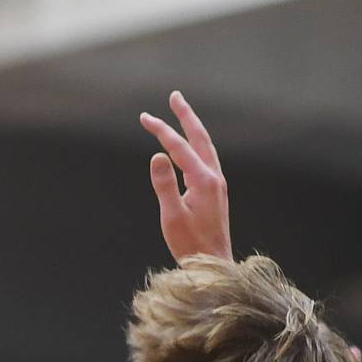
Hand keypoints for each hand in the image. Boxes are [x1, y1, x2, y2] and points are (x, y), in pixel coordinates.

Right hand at [140, 91, 232, 262]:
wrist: (213, 265)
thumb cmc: (190, 245)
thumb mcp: (172, 217)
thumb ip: (164, 185)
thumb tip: (156, 155)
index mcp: (203, 181)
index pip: (178, 147)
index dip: (161, 130)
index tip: (144, 118)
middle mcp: (214, 178)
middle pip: (200, 137)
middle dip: (185, 116)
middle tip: (174, 96)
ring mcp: (217, 184)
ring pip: (205, 147)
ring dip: (193, 128)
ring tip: (181, 113)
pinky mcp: (215, 192)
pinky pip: (205, 159)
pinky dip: (195, 146)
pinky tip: (189, 148)